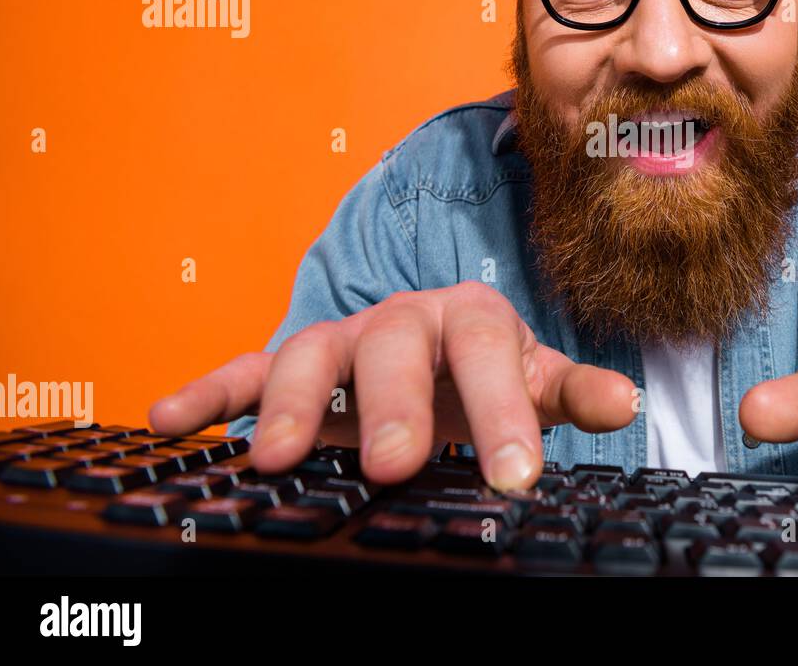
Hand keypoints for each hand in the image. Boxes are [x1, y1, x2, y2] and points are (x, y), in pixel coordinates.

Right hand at [149, 282, 636, 488]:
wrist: (432, 348)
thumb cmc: (483, 369)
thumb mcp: (533, 377)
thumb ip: (571, 391)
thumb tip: (625, 402)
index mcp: (468, 318)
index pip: (486, 351)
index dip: (502, 410)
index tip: (514, 478)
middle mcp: (400, 320)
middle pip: (392, 344)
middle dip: (393, 404)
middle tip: (397, 466)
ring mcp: (340, 340)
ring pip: (311, 351)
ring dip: (293, 399)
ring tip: (279, 458)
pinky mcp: (287, 364)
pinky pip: (243, 368)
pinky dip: (209, 390)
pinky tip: (172, 419)